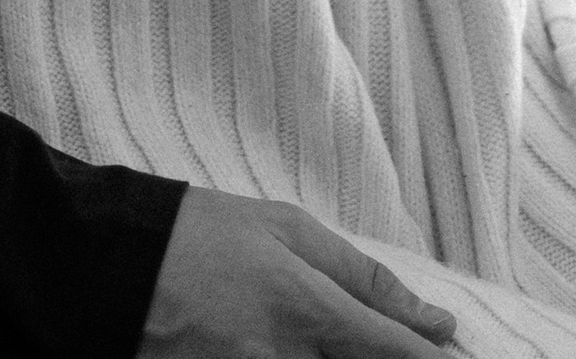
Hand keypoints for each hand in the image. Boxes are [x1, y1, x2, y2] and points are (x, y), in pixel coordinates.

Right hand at [138, 188, 456, 356]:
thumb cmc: (205, 234)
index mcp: (305, 306)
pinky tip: (312, 350)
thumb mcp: (287, 229)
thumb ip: (364, 277)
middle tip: (397, 343)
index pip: (393, 351)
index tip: (459, 357)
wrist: (116, 267)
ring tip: (337, 338)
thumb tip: (434, 321)